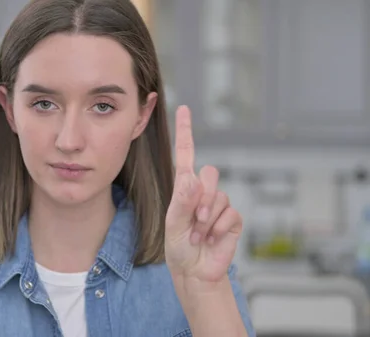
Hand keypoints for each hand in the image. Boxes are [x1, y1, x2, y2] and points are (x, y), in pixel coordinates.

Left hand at [164, 106, 242, 283]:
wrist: (194, 270)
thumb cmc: (179, 246)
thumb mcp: (173, 224)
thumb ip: (181, 202)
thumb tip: (192, 180)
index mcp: (184, 188)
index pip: (186, 154)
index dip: (185, 131)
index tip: (184, 108)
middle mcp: (203, 191)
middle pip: (210, 173)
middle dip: (201, 197)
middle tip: (194, 220)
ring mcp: (219, 204)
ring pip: (219, 196)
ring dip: (206, 219)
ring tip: (199, 235)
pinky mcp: (232, 218)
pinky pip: (230, 213)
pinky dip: (217, 228)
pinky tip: (211, 239)